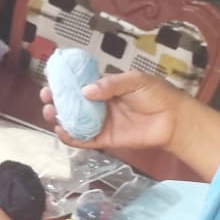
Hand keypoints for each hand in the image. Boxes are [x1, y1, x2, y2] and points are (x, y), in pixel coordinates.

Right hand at [41, 69, 184, 151]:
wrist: (173, 120)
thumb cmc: (156, 95)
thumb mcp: (134, 80)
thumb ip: (110, 84)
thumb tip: (85, 91)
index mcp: (104, 87)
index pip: (79, 84)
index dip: (63, 82)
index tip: (50, 79)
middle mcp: (98, 105)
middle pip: (71, 103)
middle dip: (55, 100)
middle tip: (46, 97)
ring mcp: (100, 122)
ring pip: (73, 121)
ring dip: (58, 117)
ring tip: (49, 112)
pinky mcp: (104, 140)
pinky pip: (83, 139)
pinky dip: (70, 137)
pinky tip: (60, 131)